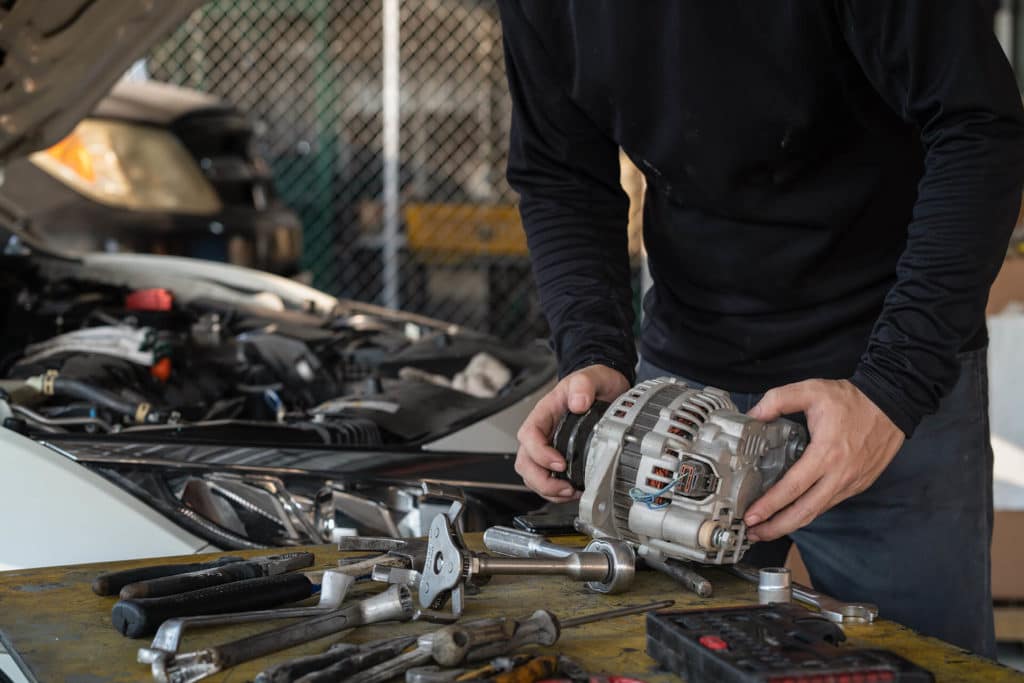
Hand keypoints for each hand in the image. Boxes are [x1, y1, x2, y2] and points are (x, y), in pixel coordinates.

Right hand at [515, 364, 629, 501]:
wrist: (605, 389)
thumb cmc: (593, 383)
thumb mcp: (590, 377)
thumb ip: (583, 386)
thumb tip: (578, 403)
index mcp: (544, 413)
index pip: (529, 436)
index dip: (540, 453)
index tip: (560, 462)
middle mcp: (543, 432)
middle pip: (526, 461)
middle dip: (541, 479)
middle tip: (563, 487)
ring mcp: (549, 446)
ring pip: (532, 474)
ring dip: (547, 489)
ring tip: (568, 492)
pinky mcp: (559, 457)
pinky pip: (547, 479)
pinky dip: (556, 491)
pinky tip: (572, 491)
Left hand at [743, 379, 904, 541]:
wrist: (893, 404)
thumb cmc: (852, 399)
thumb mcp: (811, 390)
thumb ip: (778, 400)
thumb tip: (753, 415)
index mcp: (826, 453)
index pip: (793, 487)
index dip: (771, 505)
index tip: (751, 516)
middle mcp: (840, 475)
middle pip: (805, 512)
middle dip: (777, 527)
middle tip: (754, 533)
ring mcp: (851, 483)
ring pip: (818, 511)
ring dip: (792, 523)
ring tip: (767, 527)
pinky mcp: (859, 485)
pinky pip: (829, 503)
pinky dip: (809, 511)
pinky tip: (793, 511)